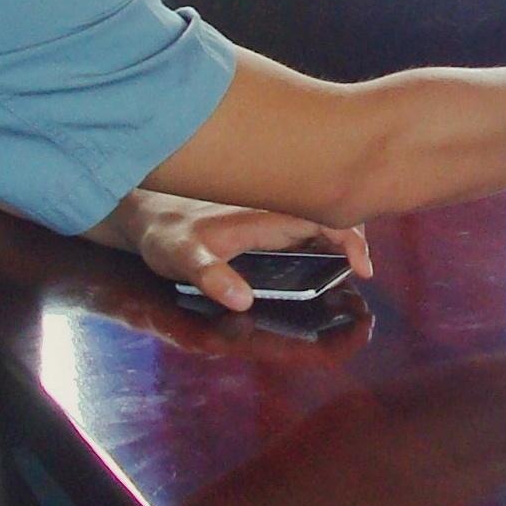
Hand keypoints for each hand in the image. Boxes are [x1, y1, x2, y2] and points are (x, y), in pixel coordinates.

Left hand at [113, 190, 372, 311]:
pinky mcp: (262, 211)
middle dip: (353, 234)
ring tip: (349, 262)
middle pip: (327, 211)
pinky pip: (302, 216)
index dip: (350, 239)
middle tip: (361, 268)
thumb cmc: (163, 235)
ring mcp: (268, 206)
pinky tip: (322, 251)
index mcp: (262, 212)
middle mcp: (271, 204)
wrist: (142, 210)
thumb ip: (210, 277)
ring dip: (338, 232)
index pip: (321, 217)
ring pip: (316, 212)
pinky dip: (322, 231)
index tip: (362, 268)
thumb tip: (243, 300)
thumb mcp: (180, 258)